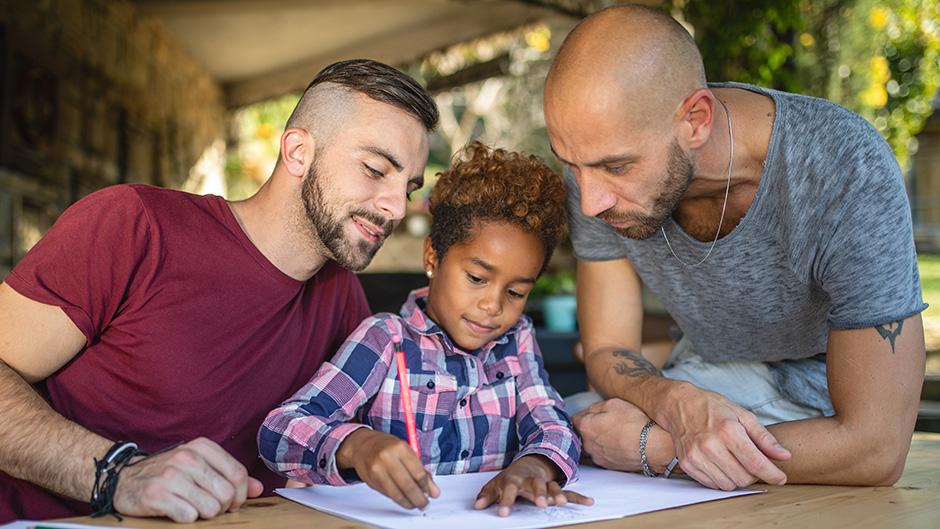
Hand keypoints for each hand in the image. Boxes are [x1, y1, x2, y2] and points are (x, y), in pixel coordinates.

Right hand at [113, 437, 262, 521]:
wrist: (124, 479)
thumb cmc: (169, 473)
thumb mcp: (200, 466)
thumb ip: (230, 475)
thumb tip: (258, 489)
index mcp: (202, 447)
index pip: (238, 474)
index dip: (240, 495)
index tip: (232, 503)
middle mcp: (187, 457)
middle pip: (226, 494)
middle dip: (222, 508)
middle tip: (209, 507)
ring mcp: (171, 475)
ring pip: (210, 508)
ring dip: (204, 514)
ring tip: (192, 507)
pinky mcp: (156, 495)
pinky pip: (189, 517)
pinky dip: (186, 519)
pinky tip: (176, 511)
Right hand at [336, 428, 438, 509]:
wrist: (361, 446)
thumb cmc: (387, 446)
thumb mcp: (406, 450)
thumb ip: (420, 469)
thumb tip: (433, 490)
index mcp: (400, 447)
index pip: (418, 472)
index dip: (427, 487)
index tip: (432, 493)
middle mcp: (387, 458)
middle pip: (408, 485)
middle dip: (419, 499)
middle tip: (425, 504)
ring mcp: (377, 470)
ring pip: (397, 494)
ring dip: (409, 503)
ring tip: (415, 504)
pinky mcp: (371, 480)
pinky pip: (388, 495)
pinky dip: (398, 499)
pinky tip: (403, 499)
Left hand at [473, 455, 592, 516]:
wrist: (529, 463)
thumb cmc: (510, 478)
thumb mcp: (496, 484)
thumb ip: (487, 495)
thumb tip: (476, 506)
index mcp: (514, 479)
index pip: (509, 489)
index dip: (506, 501)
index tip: (503, 513)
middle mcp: (530, 480)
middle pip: (535, 485)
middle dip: (538, 494)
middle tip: (541, 505)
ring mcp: (545, 482)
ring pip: (552, 487)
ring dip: (557, 494)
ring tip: (560, 502)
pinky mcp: (555, 486)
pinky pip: (568, 491)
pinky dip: (578, 497)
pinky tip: (588, 501)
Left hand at [572, 398, 652, 471]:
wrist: (653, 447)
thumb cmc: (635, 424)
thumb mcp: (614, 403)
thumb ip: (595, 407)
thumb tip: (589, 412)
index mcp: (586, 427)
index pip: (573, 419)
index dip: (584, 414)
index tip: (591, 414)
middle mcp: (588, 445)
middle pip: (583, 433)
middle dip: (591, 427)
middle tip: (607, 422)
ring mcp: (598, 457)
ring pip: (593, 445)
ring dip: (600, 439)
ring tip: (617, 433)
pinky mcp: (609, 466)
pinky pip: (604, 454)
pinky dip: (609, 449)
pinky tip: (621, 443)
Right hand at [664, 383, 790, 489]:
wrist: (678, 405)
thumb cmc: (711, 407)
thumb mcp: (742, 415)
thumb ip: (765, 438)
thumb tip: (784, 456)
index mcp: (728, 431)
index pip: (756, 463)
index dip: (772, 474)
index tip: (780, 477)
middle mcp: (710, 445)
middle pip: (743, 478)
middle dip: (753, 474)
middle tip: (752, 462)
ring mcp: (696, 456)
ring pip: (728, 485)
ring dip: (737, 478)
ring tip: (735, 461)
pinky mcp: (687, 464)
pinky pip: (712, 484)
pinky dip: (721, 478)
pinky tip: (721, 463)